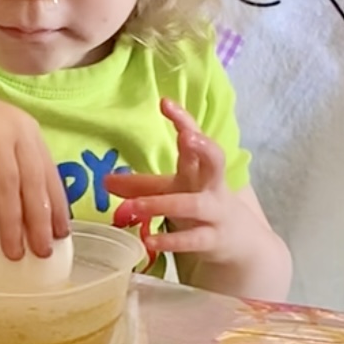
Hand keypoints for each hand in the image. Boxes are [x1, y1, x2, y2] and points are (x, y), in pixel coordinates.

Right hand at [0, 71, 68, 259]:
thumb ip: (10, 167)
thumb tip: (23, 215)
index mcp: (28, 131)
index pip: (49, 174)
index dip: (57, 206)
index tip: (61, 235)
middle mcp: (16, 131)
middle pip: (33, 183)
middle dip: (39, 222)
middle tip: (42, 252)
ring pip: (8, 188)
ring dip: (12, 224)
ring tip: (13, 252)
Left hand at [104, 98, 252, 267]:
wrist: (239, 241)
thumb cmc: (201, 207)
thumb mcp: (173, 191)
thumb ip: (140, 185)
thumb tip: (105, 180)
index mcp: (200, 168)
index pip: (195, 137)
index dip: (183, 119)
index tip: (164, 102)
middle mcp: (211, 186)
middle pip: (215, 160)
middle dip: (203, 147)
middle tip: (186, 137)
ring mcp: (214, 213)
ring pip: (194, 204)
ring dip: (163, 204)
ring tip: (134, 206)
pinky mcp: (213, 239)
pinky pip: (194, 239)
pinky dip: (171, 241)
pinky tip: (148, 241)